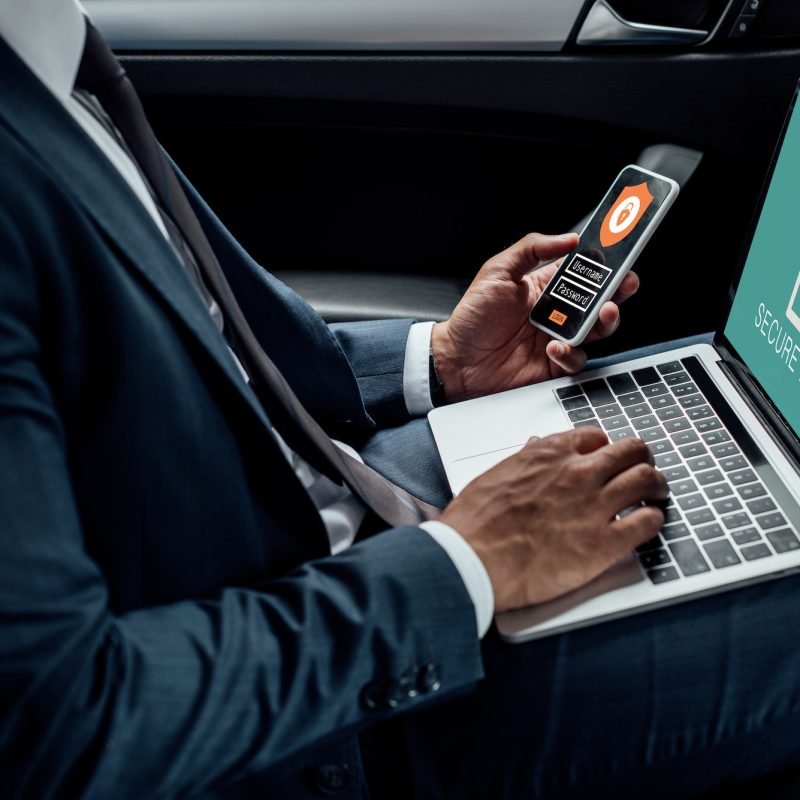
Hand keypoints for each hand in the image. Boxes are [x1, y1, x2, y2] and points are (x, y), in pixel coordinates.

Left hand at [432, 232, 639, 401]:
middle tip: (624, 284)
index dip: (605, 263)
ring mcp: (558, 338)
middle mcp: (556, 312)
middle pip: (600, 299)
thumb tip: (568, 238)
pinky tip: (555, 347)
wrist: (456, 360)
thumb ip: (531, 249)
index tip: (621, 252)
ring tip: (602, 313)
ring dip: (605, 320)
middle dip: (618, 290)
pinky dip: (571, 353)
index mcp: (545, 286)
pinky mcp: (554, 365)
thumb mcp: (497, 272)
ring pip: (597, 330)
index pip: (584, 271)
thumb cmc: (472, 318)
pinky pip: (577, 359)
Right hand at [439, 428, 666, 612]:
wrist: (471, 559)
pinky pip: (647, 522)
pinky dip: (654, 520)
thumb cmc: (475, 523)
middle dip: (642, 459)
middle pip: (631, 451)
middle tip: (644, 470)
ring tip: (657, 494)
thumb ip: (524, 461)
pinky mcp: (603, 544)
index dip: (606, 448)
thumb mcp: (496, 476)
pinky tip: (648, 523)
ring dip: (656, 485)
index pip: (596, 437)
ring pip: (647, 480)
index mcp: (549, 454)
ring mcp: (593, 506)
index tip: (608, 459)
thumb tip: (536, 449)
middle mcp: (577, 473)